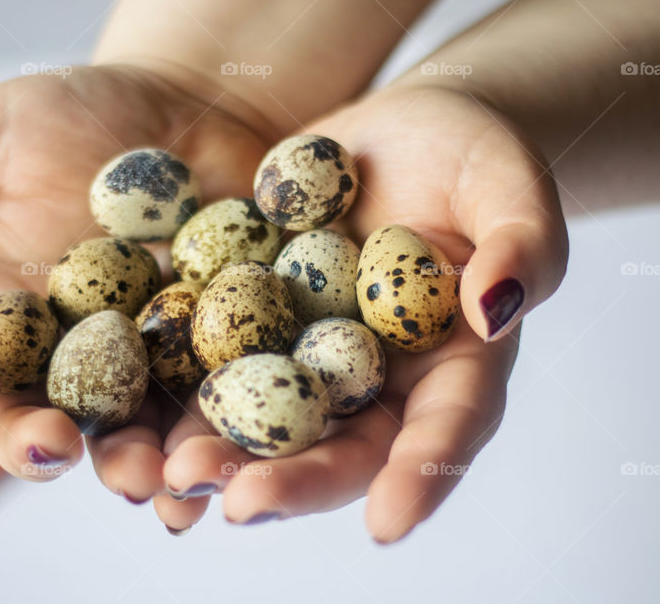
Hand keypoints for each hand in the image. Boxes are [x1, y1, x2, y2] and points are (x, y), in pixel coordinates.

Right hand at [0, 65, 275, 521]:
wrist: (188, 107)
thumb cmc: (79, 113)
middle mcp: (58, 346)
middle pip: (35, 409)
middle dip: (37, 439)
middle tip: (50, 449)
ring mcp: (135, 355)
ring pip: (122, 424)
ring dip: (129, 457)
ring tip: (143, 479)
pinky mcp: (206, 350)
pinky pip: (202, 399)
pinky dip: (205, 429)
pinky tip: (211, 453)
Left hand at [160, 85, 568, 540]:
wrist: (397, 134)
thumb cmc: (472, 156)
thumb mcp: (509, 185)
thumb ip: (522, 243)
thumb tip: (497, 311)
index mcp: (453, 362)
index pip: (447, 426)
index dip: (422, 474)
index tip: (387, 524)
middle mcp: (378, 377)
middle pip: (343, 445)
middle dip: (294, 481)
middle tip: (242, 505)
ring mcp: (310, 354)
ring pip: (270, 420)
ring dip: (224, 453)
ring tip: (174, 476)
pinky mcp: (254, 320)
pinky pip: (216, 361)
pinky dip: (179, 393)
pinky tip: (137, 418)